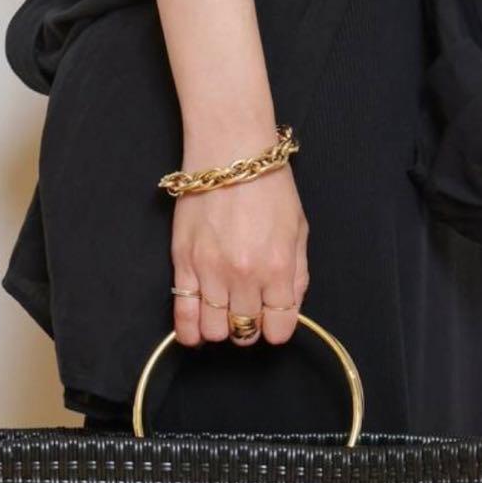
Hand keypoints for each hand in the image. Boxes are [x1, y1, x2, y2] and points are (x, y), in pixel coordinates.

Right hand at [170, 143, 309, 347]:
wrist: (229, 150)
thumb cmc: (268, 185)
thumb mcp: (298, 230)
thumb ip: (297, 275)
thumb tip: (288, 310)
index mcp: (278, 268)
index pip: (279, 329)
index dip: (277, 329)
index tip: (272, 319)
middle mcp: (245, 276)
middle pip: (245, 332)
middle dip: (249, 327)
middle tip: (247, 309)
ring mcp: (211, 271)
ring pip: (214, 330)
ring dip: (220, 327)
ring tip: (222, 312)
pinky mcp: (184, 263)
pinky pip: (183, 314)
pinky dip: (190, 331)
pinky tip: (195, 332)